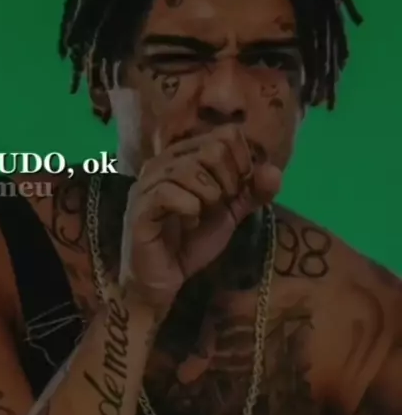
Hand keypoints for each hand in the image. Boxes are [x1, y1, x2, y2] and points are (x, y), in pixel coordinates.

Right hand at [119, 124, 280, 312]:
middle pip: (212, 148)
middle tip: (218, 206)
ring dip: (209, 197)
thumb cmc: (192, 242)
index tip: (234, 191)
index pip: (226, 135)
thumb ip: (252, 192)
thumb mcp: (230, 214)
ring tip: (201, 215)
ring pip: (190, 169)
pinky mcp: (140, 208)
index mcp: (184, 156)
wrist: (164, 279)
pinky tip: (188, 223)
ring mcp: (147, 183)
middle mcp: (163, 162)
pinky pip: (168, 193)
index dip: (242, 163)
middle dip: (228, 181)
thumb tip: (274, 171)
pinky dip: (189, 208)